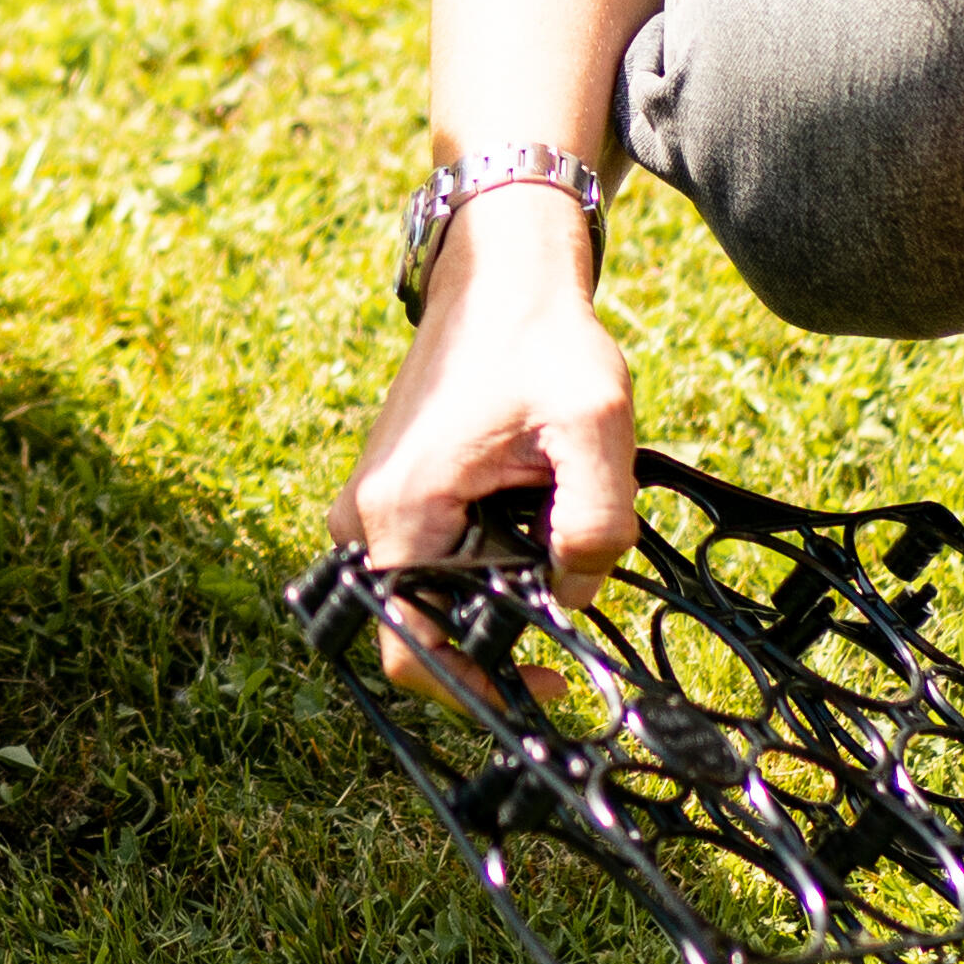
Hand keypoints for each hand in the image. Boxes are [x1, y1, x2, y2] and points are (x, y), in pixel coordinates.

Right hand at [333, 253, 637, 688]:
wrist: (499, 274)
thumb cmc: (541, 339)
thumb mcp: (595, 421)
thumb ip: (597, 520)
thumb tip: (577, 594)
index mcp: (403, 512)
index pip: (410, 653)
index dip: (477, 688)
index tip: (546, 685)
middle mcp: (367, 517)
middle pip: (419, 628)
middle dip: (494, 636)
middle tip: (565, 608)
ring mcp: (372, 503)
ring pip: (425, 595)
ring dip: (490, 594)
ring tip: (551, 551)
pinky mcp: (392, 490)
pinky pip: (426, 560)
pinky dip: (478, 563)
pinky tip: (528, 522)